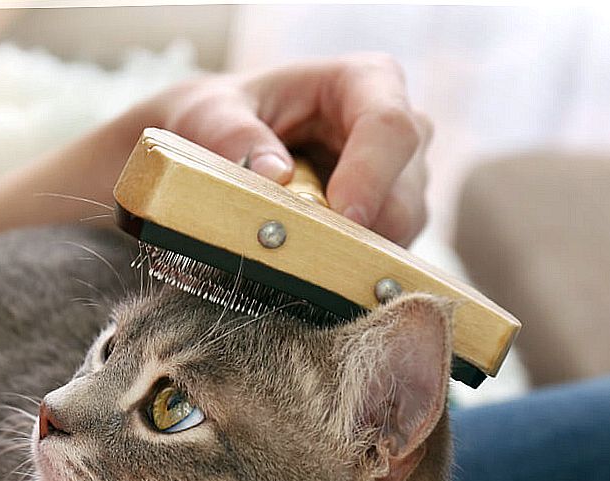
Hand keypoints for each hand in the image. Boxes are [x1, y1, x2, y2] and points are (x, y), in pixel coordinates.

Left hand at [148, 54, 432, 246]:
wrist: (217, 144)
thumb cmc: (219, 117)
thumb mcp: (206, 113)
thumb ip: (231, 135)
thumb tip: (273, 175)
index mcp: (364, 82)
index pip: (388, 127)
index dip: (369, 175)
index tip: (337, 215)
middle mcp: (397, 132)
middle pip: (403, 192)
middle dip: (355, 229)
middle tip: (296, 254)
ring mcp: (400, 182)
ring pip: (398, 232)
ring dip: (347, 253)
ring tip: (289, 256)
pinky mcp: (389, 224)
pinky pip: (383, 257)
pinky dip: (345, 269)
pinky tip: (302, 266)